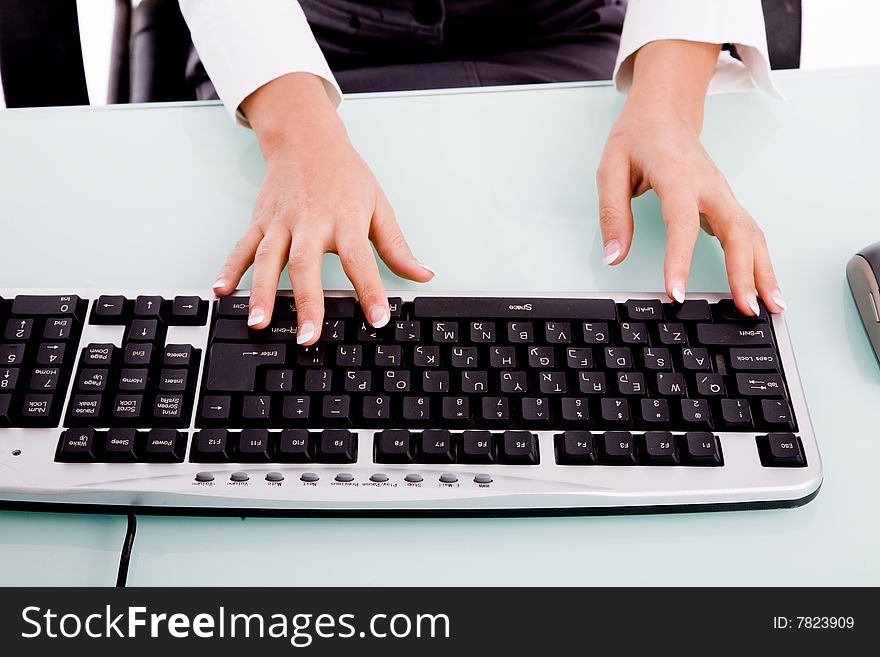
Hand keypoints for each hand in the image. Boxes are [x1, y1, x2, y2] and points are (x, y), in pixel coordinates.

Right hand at [211, 73, 434, 344]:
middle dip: (306, 303)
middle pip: (306, 265)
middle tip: (308, 337)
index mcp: (345, 219)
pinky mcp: (260, 221)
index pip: (360, 260)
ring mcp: (281, 222)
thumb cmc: (344, 174)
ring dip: (262, 293)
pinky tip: (222, 291)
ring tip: (259, 322)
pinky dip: (230, 269)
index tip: (377, 319)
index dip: (370, 291)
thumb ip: (396, 247)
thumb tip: (422, 274)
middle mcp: (310, 222)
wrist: (306, 138)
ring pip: (268, 260)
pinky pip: (242, 247)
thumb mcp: (379, 205)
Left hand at [596, 41, 784, 315]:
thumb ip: (612, 215)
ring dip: (764, 272)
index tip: (676, 292)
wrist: (665, 110)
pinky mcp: (727, 203)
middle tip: (748, 308)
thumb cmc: (639, 136)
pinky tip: (763, 287)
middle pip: (737, 230)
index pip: (681, 222)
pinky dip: (760, 262)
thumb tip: (613, 256)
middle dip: (746, 272)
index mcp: (677, 175)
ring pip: (752, 234)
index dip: (679, 259)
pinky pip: (748, 235)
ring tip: (772, 307)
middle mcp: (709, 185)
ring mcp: (723, 194)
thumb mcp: (610, 169)